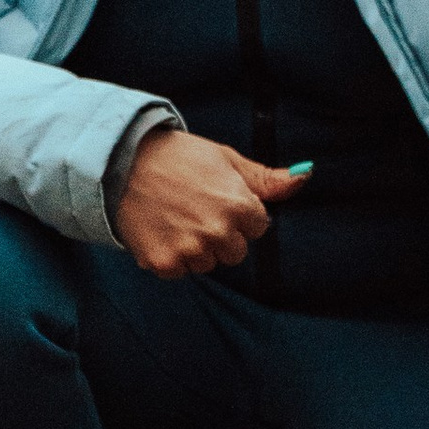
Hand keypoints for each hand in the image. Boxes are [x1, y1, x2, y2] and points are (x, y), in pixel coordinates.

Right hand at [114, 128, 310, 276]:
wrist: (122, 162)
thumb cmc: (179, 157)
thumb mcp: (227, 159)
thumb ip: (267, 179)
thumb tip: (306, 176)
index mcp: (239, 205)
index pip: (258, 228)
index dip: (240, 214)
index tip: (218, 199)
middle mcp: (218, 231)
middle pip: (235, 253)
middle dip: (221, 235)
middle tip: (195, 209)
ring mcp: (190, 249)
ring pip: (207, 264)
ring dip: (196, 248)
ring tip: (175, 218)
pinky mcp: (163, 262)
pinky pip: (179, 271)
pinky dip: (171, 256)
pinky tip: (160, 230)